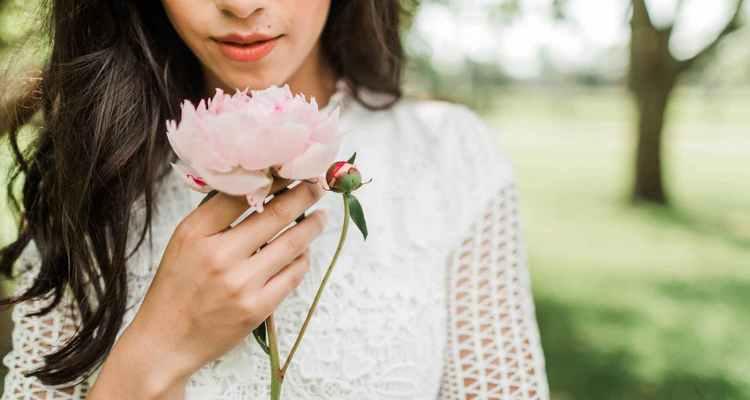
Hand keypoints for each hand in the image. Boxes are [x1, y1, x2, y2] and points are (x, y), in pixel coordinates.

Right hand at [116, 179, 327, 391]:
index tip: (290, 170)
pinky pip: (293, 275)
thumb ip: (214, 216)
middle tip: (317, 186)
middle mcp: (219, 255)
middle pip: (274, 215)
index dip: (273, 179)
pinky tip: (304, 252)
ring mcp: (241, 283)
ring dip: (311, 226)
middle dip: (303, 196)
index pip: (242, 195)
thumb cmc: (176, 288)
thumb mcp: (183, 242)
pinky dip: (302, 259)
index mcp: (196, 233)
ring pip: (291, 244)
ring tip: (320, 217)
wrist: (166, 342)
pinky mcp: (257, 307)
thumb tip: (256, 188)